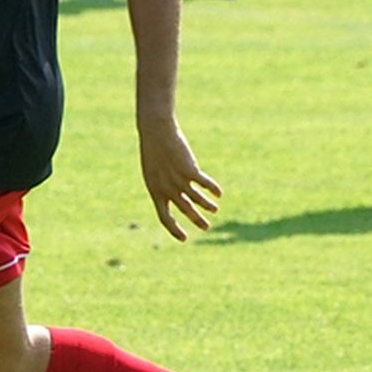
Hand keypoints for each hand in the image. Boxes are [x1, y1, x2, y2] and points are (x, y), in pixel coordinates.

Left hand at [138, 118, 220, 241]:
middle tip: (207, 227)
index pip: (164, 217)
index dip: (174, 229)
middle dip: (197, 220)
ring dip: (207, 206)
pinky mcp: (189, 170)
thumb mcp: (154, 172)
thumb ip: (163, 186)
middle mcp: (167, 189)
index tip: (185, 238)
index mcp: (155, 191)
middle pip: (185, 210)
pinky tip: (219, 193)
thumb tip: (176, 198)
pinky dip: (213, 189)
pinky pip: (204, 184)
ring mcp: (178, 180)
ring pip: (197, 199)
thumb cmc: (153, 150)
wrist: (156, 132)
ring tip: (215, 210)